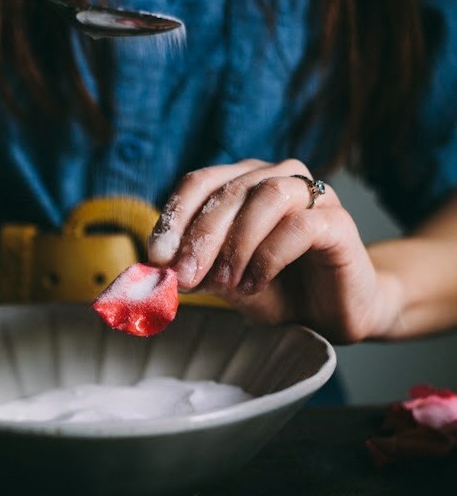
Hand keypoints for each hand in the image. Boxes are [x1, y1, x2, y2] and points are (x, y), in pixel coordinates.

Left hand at [148, 159, 383, 342]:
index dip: (174, 216)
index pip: (200, 183)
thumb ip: (194, 270)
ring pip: (267, 196)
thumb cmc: (278, 292)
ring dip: (237, 243)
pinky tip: (255, 284)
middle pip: (230, 190)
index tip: (156, 256)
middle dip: (200, 237)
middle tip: (185, 278)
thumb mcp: (224, 283)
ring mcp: (313, 197)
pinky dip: (269, 255)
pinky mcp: (339, 222)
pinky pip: (300, 225)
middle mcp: (278, 179)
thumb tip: (154, 269)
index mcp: (244, 184)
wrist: (332, 316)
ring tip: (226, 285)